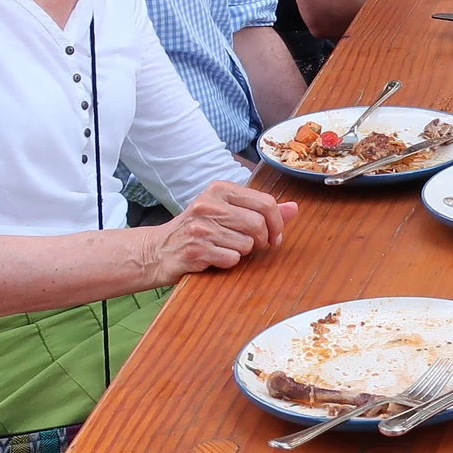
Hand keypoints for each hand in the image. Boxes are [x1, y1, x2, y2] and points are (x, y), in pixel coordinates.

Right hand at [142, 182, 297, 284]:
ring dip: (242, 252)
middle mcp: (209, 204)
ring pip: (246, 244)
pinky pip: (231, 259)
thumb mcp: (227, 212)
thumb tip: (295, 208)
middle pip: (258, 224)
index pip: (265, 202)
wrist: (157, 250)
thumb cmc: (198, 229)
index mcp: (219, 189)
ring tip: (226, 248)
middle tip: (253, 246)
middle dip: (261, 240)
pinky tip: (214, 258)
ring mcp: (200, 227)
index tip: (275, 236)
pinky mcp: (195, 249)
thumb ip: (261, 210)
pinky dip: (228, 263)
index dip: (278, 223)